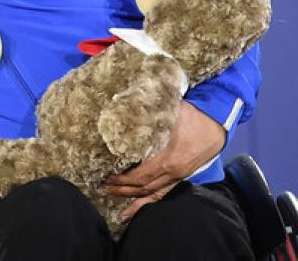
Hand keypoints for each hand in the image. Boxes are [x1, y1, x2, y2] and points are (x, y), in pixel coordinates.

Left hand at [105, 101, 224, 220]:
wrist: (215, 124)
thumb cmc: (190, 116)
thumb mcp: (167, 112)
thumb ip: (147, 115)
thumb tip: (122, 110)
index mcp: (168, 158)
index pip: (140, 176)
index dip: (122, 179)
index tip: (107, 176)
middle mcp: (173, 171)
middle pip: (143, 187)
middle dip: (123, 189)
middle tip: (105, 187)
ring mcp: (178, 176)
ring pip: (153, 194)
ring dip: (134, 199)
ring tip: (117, 204)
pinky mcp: (182, 176)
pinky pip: (164, 193)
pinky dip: (150, 202)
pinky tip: (139, 209)